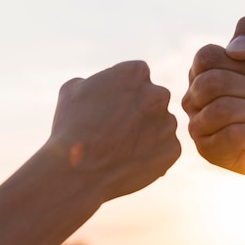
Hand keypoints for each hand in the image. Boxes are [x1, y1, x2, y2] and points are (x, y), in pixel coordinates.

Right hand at [49, 60, 180, 200]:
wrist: (79, 172)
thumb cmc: (71, 129)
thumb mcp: (72, 90)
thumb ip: (94, 81)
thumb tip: (99, 86)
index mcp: (136, 72)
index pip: (138, 76)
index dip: (123, 93)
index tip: (111, 107)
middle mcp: (159, 94)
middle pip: (154, 100)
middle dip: (140, 111)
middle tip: (118, 130)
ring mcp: (168, 124)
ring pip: (162, 126)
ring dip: (148, 134)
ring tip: (121, 150)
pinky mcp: (173, 150)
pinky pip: (165, 151)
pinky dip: (153, 157)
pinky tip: (131, 163)